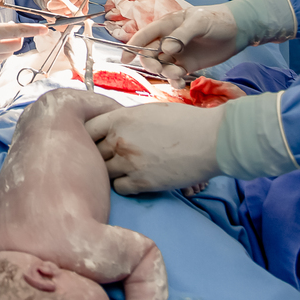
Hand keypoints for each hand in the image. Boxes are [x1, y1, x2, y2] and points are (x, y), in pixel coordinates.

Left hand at [87, 102, 223, 194]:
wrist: (212, 140)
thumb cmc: (186, 122)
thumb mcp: (150, 111)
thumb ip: (127, 120)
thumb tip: (112, 128)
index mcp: (121, 118)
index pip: (87, 128)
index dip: (87, 135)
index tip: (92, 141)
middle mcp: (120, 140)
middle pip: (92, 152)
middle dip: (96, 155)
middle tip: (105, 158)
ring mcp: (129, 163)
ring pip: (103, 172)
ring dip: (109, 171)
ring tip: (122, 169)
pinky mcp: (142, 183)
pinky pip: (118, 188)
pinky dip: (123, 185)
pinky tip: (133, 180)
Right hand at [123, 4, 239, 84]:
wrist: (238, 30)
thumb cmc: (217, 19)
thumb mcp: (199, 22)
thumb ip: (181, 35)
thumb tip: (166, 50)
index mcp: (167, 25)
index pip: (144, 36)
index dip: (132, 46)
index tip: (125, 59)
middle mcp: (168, 40)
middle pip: (149, 55)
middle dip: (151, 64)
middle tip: (162, 68)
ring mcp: (177, 54)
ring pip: (161, 67)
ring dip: (165, 73)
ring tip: (178, 74)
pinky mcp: (187, 65)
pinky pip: (173, 75)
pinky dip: (173, 81)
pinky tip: (180, 82)